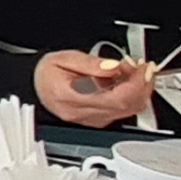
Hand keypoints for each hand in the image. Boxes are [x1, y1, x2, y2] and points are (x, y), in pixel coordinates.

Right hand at [33, 50, 153, 127]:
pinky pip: (123, 112)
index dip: (136, 84)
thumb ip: (90, 63)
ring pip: (129, 111)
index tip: (144, 69)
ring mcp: (91, 120)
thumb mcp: (64, 58)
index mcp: (71, 98)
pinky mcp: (98, 121)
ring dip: (140, 91)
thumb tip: (115, 67)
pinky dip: (132, 96)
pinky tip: (127, 82)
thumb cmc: (46, 73)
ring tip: (135, 72)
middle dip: (143, 85)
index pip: (116, 99)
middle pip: (127, 106)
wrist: (35, 86)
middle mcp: (82, 115)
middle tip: (145, 68)